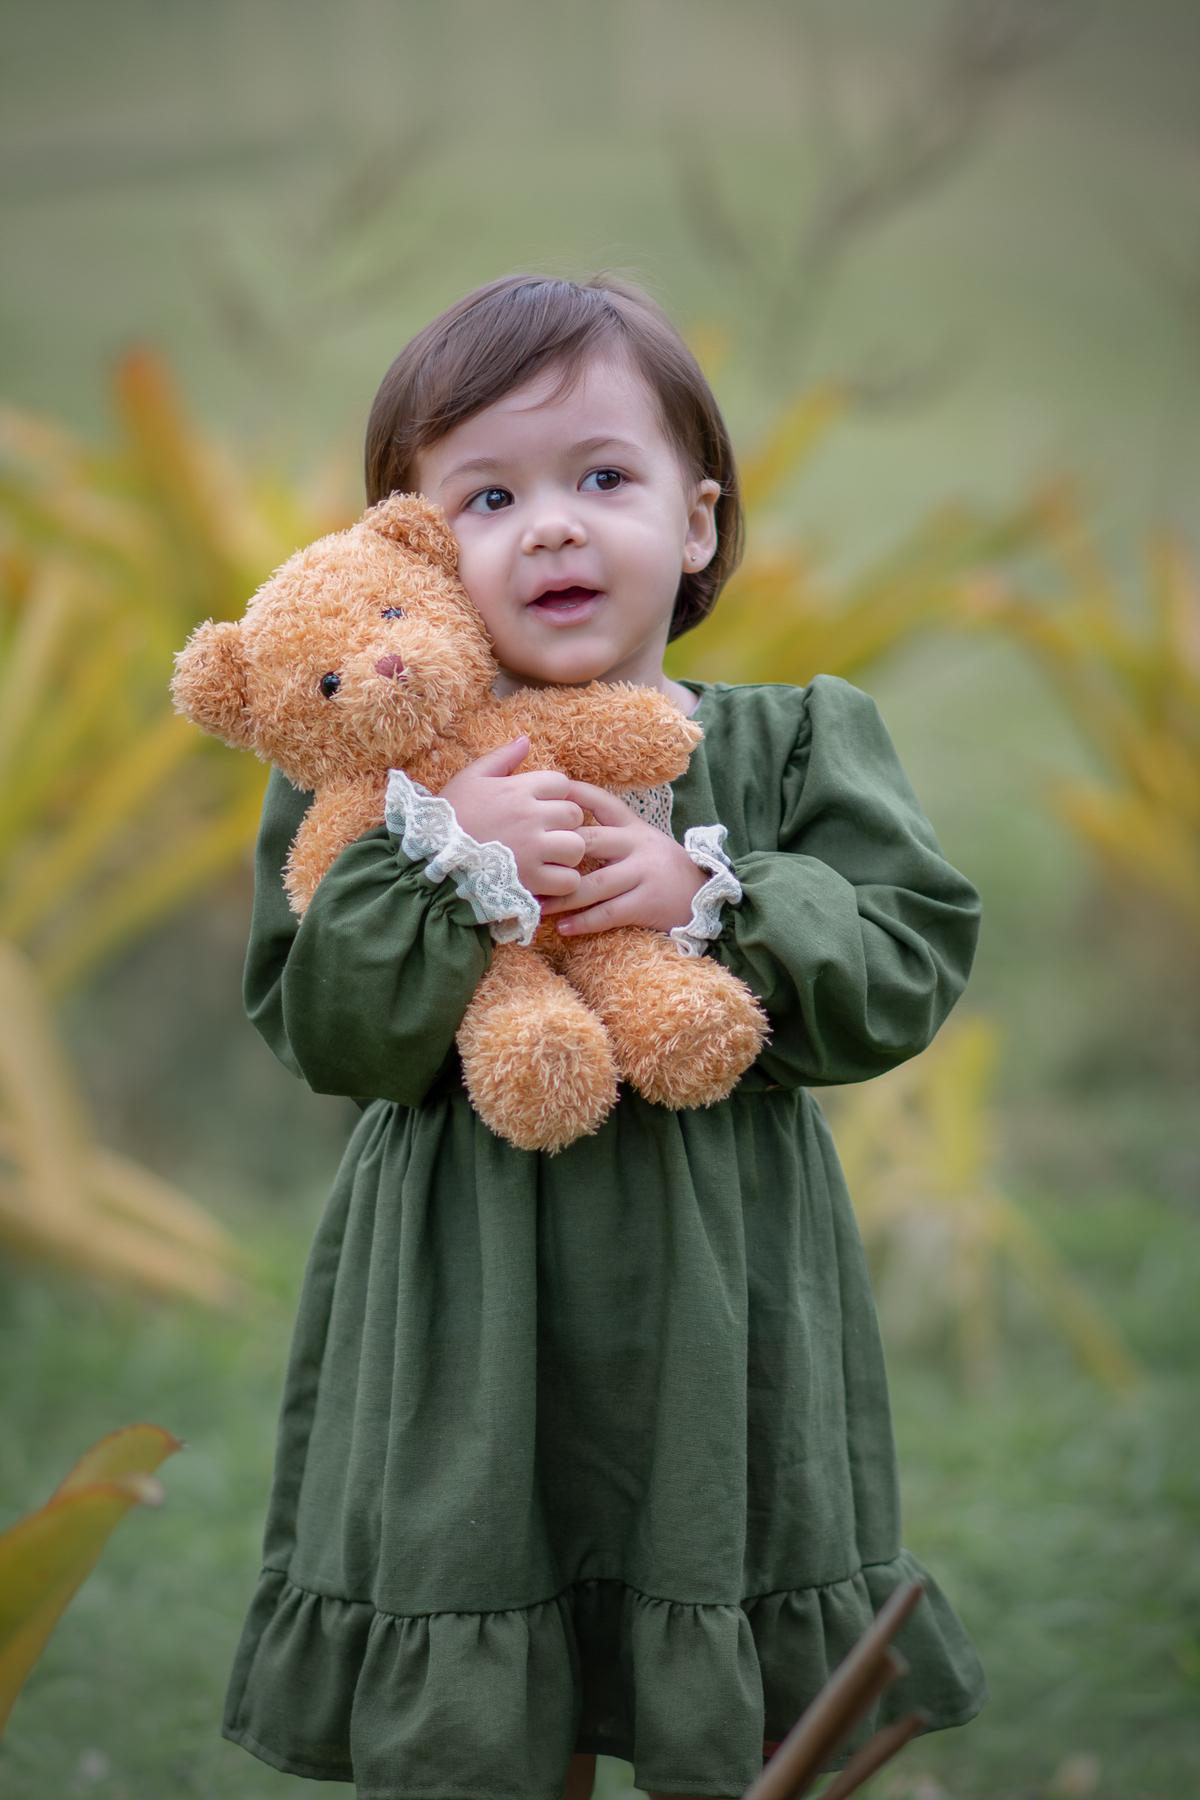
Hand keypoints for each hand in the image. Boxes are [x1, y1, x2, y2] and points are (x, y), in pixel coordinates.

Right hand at [439, 737, 585, 896]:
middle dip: (564, 823)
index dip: (554, 796)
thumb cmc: (448, 818)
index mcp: (518, 789)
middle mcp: (530, 816)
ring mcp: (533, 849)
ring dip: (567, 852)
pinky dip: (562, 881)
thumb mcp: (470, 778)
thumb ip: (501, 757)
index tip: (540, 808)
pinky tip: (546, 879)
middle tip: (546, 833)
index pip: (562, 784)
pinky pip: (568, 880)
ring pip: (577, 846)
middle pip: (574, 814)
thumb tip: (526, 740)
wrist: (428, 860)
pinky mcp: (531, 880)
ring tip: (549, 857)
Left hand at [540, 783, 705, 935]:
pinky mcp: (647, 903)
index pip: (601, 801)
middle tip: (524, 863)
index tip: (541, 796)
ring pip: (595, 883)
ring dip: (562, 896)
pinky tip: (561, 927)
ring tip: (537, 905)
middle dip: (556, 853)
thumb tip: (562, 827)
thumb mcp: (640, 840)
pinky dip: (583, 922)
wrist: (703, 896)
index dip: (572, 795)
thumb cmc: (660, 868)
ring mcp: (644, 874)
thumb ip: (609, 833)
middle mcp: (638, 845)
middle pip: (590, 841)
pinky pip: (608, 913)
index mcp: (633, 826)